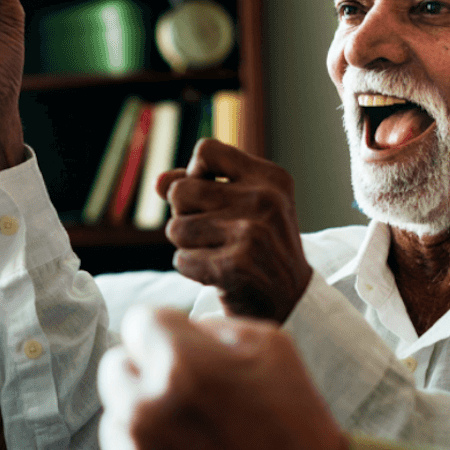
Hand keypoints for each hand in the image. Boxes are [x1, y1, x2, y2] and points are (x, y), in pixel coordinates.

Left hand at [98, 306, 346, 449]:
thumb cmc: (295, 420)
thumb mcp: (271, 345)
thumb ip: (206, 324)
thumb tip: (167, 328)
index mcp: (180, 366)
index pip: (136, 323)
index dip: (164, 336)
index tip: (182, 354)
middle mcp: (145, 413)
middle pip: (115, 369)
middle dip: (146, 376)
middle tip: (188, 401)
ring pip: (115, 421)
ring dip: (144, 426)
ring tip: (195, 444)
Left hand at [158, 138, 312, 321]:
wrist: (290, 300)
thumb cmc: (257, 246)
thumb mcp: (240, 206)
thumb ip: (197, 186)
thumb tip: (158, 182)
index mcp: (270, 178)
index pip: (206, 150)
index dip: (193, 173)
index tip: (207, 195)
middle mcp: (264, 200)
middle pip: (180, 190)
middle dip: (184, 215)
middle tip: (212, 233)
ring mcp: (252, 232)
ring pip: (175, 228)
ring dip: (187, 246)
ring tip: (217, 253)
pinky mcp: (236, 265)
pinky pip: (181, 260)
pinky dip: (191, 270)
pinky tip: (218, 274)